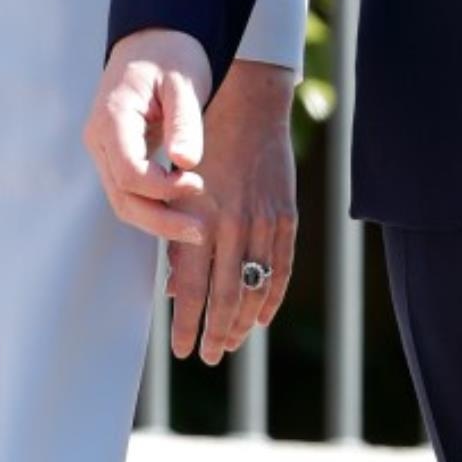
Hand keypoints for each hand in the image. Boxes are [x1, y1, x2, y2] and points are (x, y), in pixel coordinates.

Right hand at [84, 28, 211, 248]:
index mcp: (112, 117)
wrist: (155, 40)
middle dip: (160, 220)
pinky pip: (130, 191)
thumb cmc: (171, 54)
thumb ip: (184, 121)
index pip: (129, 172)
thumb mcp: (184, 81)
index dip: (163, 189)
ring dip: (157, 219)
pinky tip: (183, 212)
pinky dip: (154, 206)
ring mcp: (105, 149)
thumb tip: (187, 163)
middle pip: (122, 197)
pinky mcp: (117, 155)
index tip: (198, 184)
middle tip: (202, 230)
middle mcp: (100, 138)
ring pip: (123, 200)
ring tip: (198, 228)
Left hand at [167, 59, 296, 364]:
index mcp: (200, 219)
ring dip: (243, 322)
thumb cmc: (202, 146)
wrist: (249, 106)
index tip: (181, 349)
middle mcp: (233, 225)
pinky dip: (271, 297)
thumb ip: (176, 239)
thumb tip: (175, 290)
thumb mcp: (177, 189)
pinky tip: (261, 317)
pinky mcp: (286, 216)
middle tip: (209, 355)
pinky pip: (281, 267)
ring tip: (231, 342)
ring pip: (255, 288)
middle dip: (216, 333)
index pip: (193, 289)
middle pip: (225, 297)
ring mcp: (264, 221)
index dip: (187, 325)